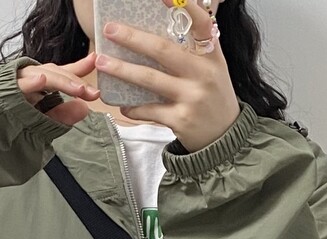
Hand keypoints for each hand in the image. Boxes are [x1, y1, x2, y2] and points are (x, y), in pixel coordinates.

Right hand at [17, 52, 101, 126]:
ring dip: (62, 81)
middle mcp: (32, 76)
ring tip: (78, 88)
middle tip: (91, 92)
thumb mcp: (46, 116)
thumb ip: (64, 113)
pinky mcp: (7, 91)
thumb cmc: (16, 117)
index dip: (80, 67)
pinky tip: (41, 79)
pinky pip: (20, 85)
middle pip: (57, 73)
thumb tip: (84, 109)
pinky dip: (31, 83)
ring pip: (43, 76)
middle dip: (75, 81)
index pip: (63, 71)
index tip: (96, 62)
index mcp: (41, 80)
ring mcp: (20, 82)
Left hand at [96, 0, 240, 151]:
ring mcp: (192, 98)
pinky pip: (149, 110)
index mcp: (211, 56)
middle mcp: (203, 74)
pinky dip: (133, 107)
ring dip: (122, 70)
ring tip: (102, 62)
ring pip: (150, 79)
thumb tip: (173, 17)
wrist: (224, 137)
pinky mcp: (181, 120)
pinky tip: (122, 104)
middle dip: (132, 38)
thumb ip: (196, 47)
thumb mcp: (213, 68)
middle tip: (110, 30)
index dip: (184, 7)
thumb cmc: (213, 97)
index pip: (201, 24)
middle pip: (163, 50)